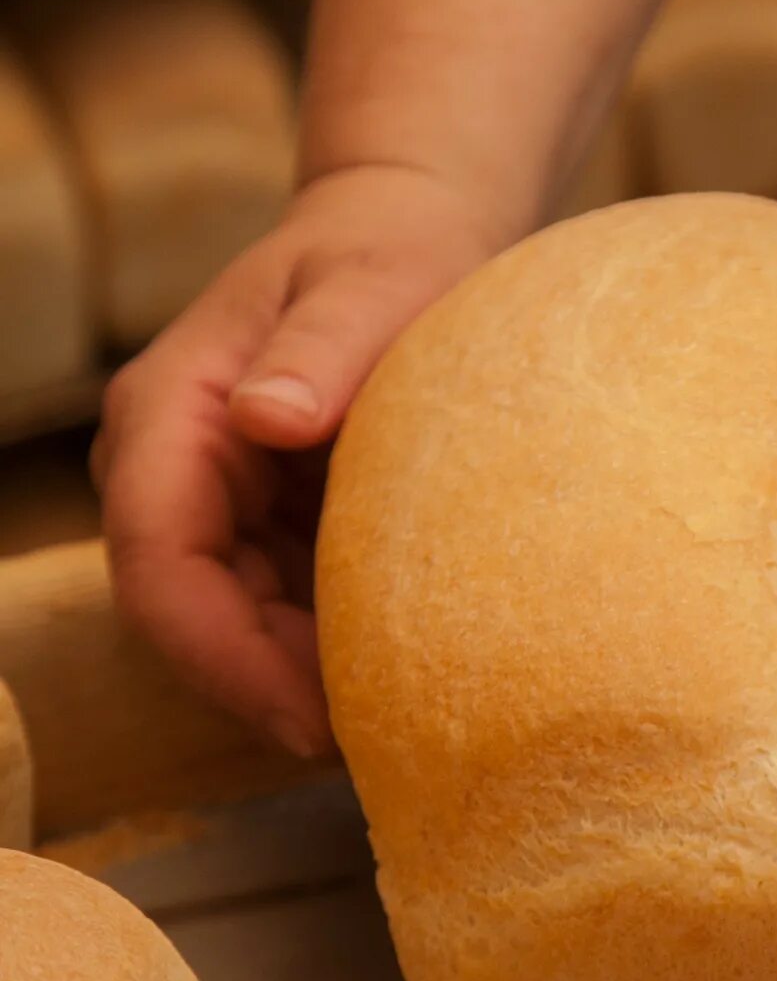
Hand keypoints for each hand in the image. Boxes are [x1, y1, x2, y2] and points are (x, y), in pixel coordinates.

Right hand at [94, 165, 514, 757]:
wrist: (410, 231)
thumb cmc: (392, 251)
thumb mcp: (371, 286)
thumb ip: (325, 347)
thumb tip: (265, 415)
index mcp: (170, 413)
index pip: (161, 560)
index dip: (221, 653)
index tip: (307, 716)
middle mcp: (171, 465)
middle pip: (189, 611)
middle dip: (266, 687)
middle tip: (373, 749)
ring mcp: (213, 497)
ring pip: (233, 621)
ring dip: (300, 677)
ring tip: (398, 728)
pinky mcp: (263, 518)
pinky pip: (279, 603)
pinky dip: (328, 644)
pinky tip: (405, 676)